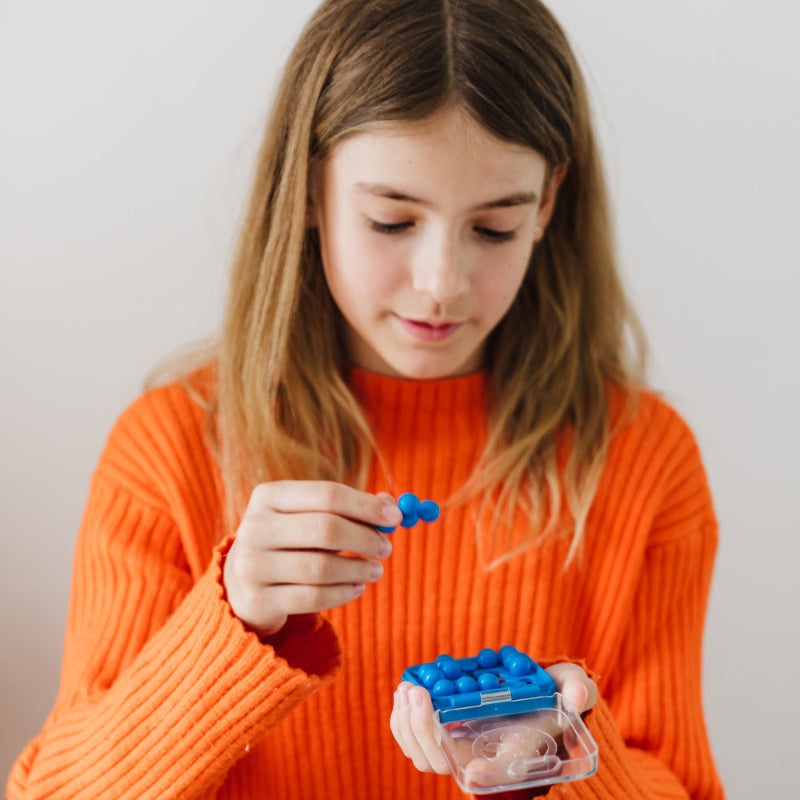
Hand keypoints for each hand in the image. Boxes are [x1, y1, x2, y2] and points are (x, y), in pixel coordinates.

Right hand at [223, 481, 401, 637]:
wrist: (243, 585)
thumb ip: (350, 508)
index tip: (395, 516)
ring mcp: (252, 565)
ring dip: (358, 568)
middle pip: (326, 529)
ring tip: (375, 570)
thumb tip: (390, 504)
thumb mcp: (312, 517)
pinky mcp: (258, 600)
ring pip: (322, 567)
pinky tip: (356, 587)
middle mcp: (255, 527)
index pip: (327, 494)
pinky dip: (344, 593)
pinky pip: (314, 597)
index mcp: (269, 496)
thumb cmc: (290, 542)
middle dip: (365, 538)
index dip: (366, 505)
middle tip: (387, 548)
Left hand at [389, 662, 597, 776]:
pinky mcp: (441, 737)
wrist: (529, 698)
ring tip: (407, 688)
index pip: (501, 772)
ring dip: (406, 724)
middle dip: (423, 731)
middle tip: (418, 693)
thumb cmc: (551, 697)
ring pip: (421, 754)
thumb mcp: (571, 688)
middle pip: (442, 762)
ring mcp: (457, 750)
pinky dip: (402, 719)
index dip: (489, 775)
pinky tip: (404, 691)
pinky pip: (413, 739)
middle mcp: (482, 759)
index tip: (477, 770)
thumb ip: (577, 690)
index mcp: (514, 754)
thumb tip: (576, 694)